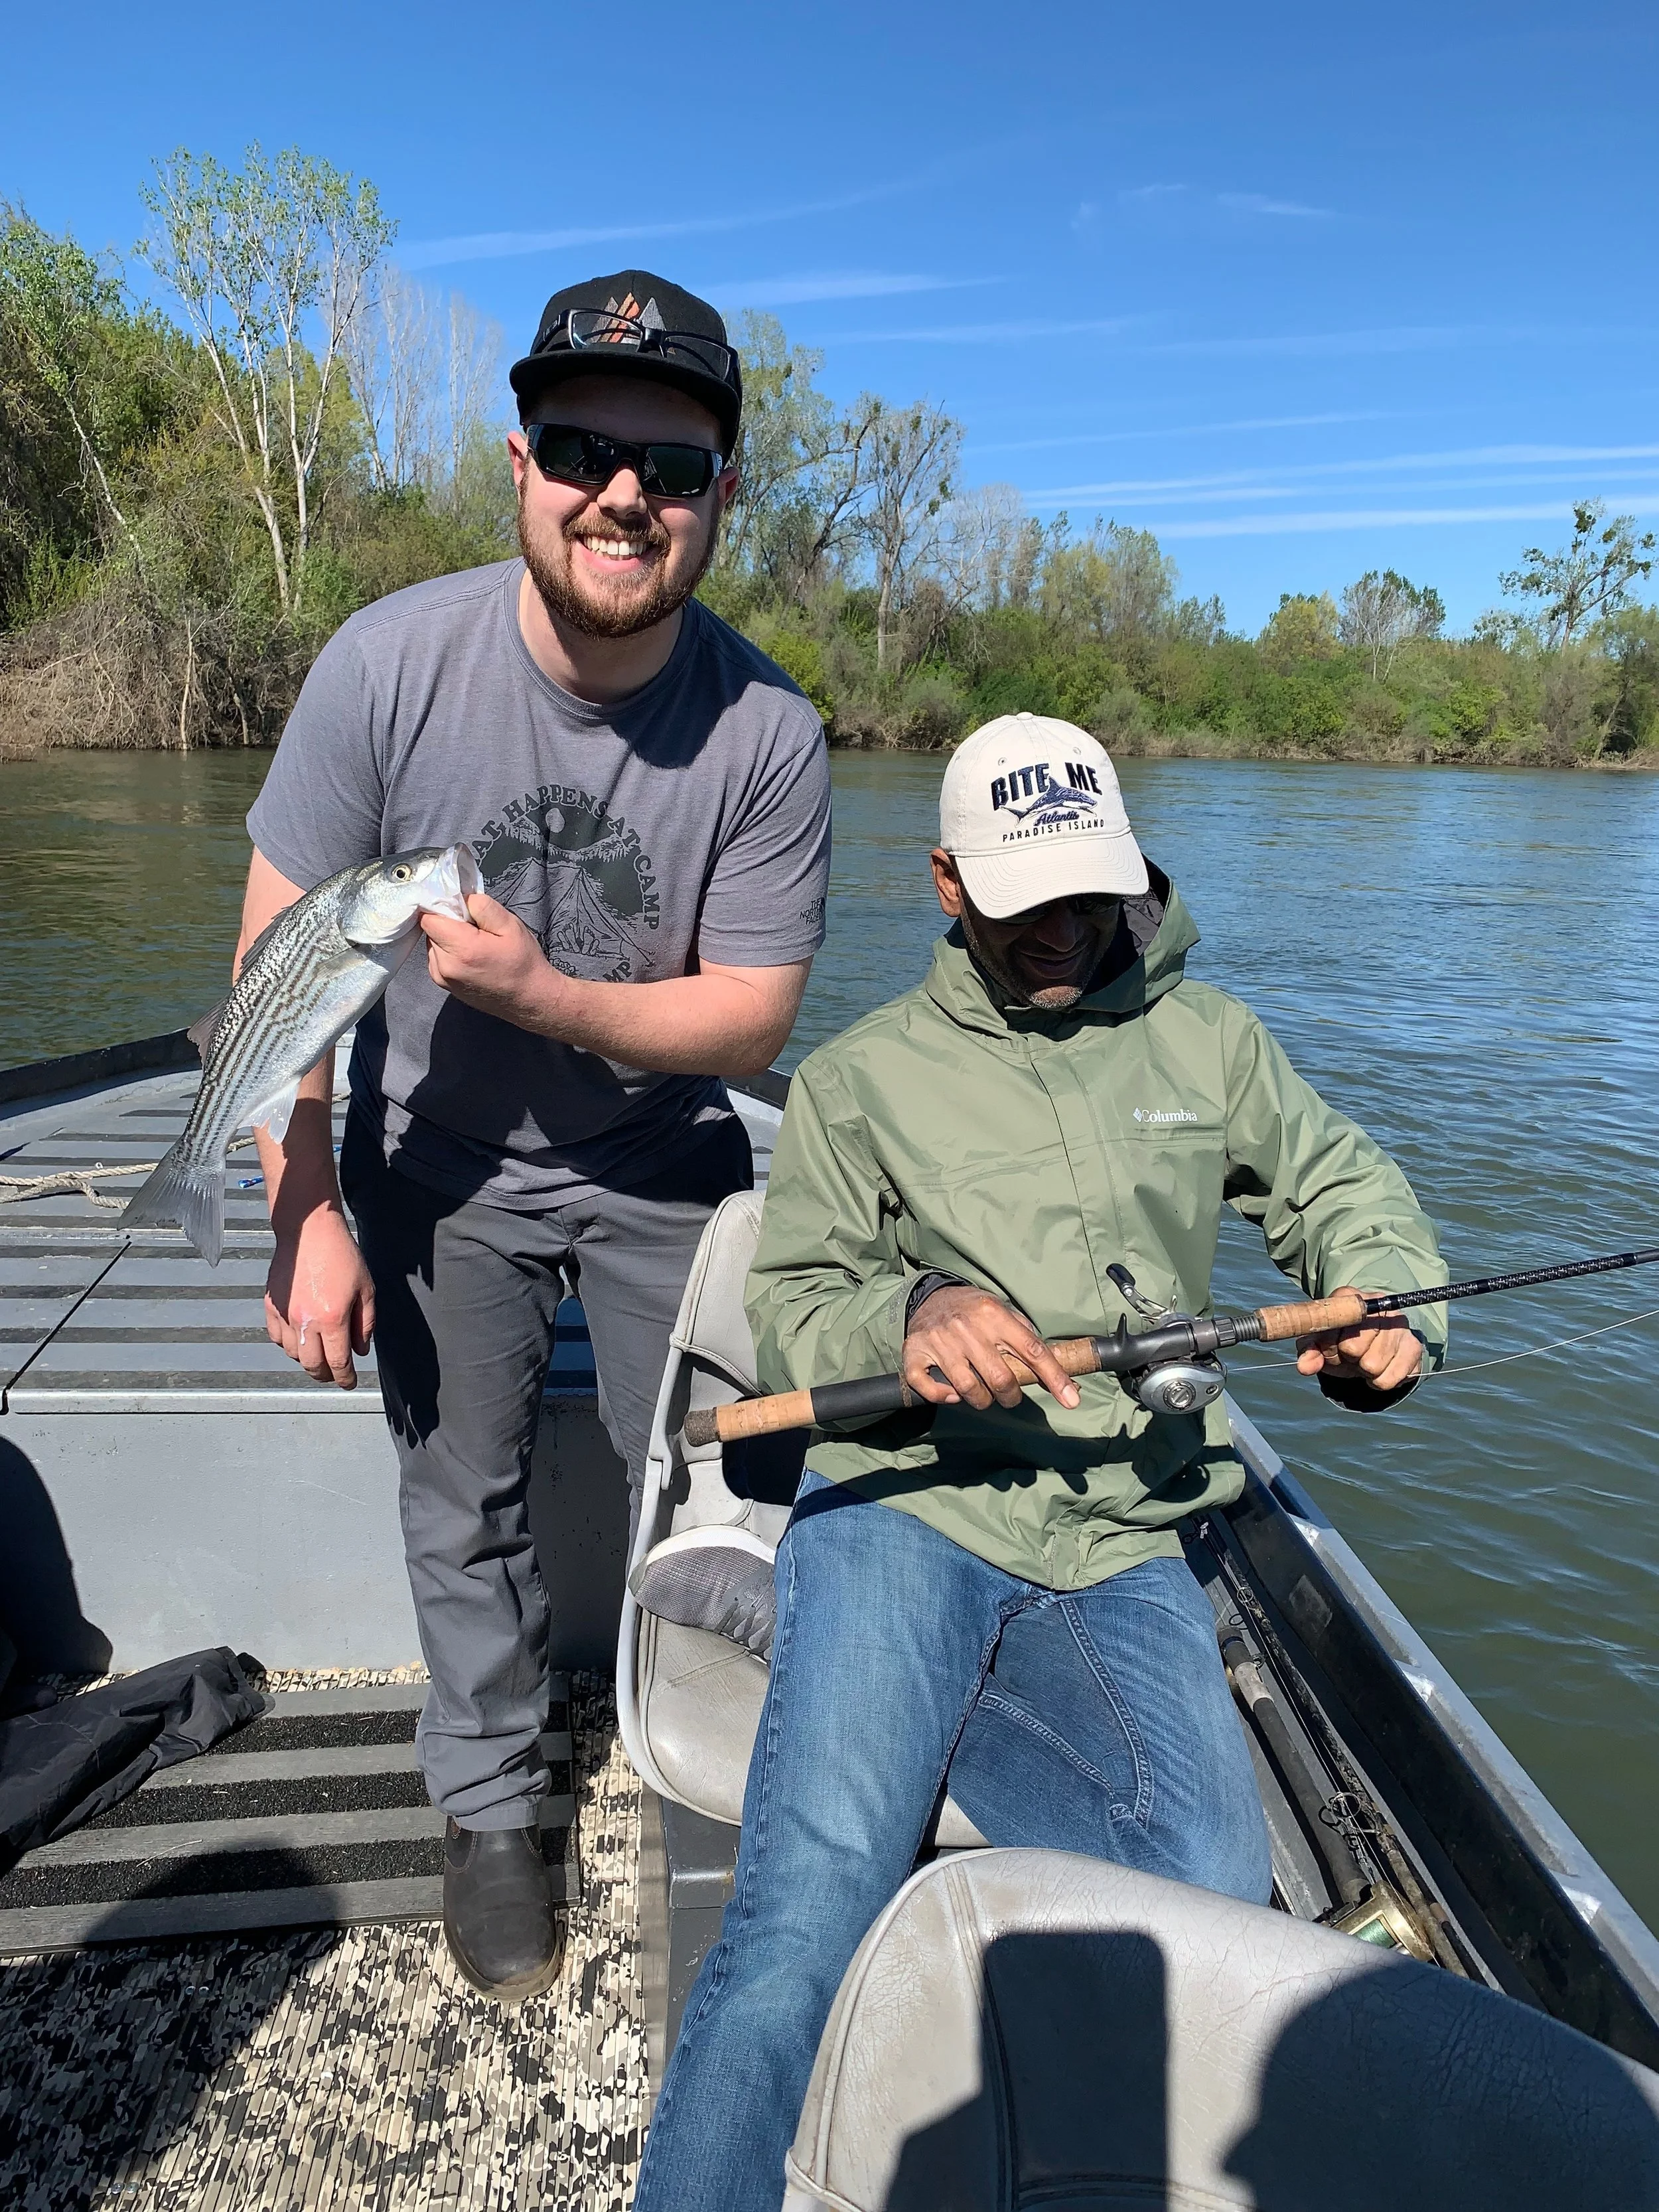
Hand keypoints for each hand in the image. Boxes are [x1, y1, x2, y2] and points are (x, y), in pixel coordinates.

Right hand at [265, 1207, 375, 1389]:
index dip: (345, 1378)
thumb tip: (360, 1351)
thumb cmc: (341, 1255)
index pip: (338, 1362)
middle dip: (325, 1375)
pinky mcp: (270, 1306)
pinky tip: (299, 1340)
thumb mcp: (367, 1289)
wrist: (308, 1231)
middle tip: (335, 1375)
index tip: (349, 1384)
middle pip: (312, 1365)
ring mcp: (284, 1315)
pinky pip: (276, 1338)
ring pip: (293, 1354)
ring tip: (319, 1355)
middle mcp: (305, 1322)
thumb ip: (365, 1324)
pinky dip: (288, 1345)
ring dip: (307, 1360)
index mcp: (333, 1319)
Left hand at [422, 892, 566, 1033]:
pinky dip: (448, 952)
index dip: (442, 907)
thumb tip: (460, 898)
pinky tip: (470, 956)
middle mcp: (445, 966)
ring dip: (447, 938)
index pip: (429, 918)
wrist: (529, 999)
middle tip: (474, 928)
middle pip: (431, 930)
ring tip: (474, 943)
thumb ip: (482, 906)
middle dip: (447, 923)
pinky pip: (436, 958)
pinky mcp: (444, 985)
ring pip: (432, 944)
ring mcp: (442, 978)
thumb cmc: (523, 962)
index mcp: (462, 949)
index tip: (462, 909)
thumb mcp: (510, 925)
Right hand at [903, 1285, 1082, 1411]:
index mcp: (994, 1314)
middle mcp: (967, 1327)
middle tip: (1009, 1396)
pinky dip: (943, 1397)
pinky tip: (952, 1394)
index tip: (1071, 1400)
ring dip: (981, 1401)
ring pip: (968, 1389)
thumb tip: (1059, 1372)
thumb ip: (1026, 1337)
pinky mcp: (915, 1353)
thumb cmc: (974, 1310)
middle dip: (1011, 1396)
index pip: (1031, 1350)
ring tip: (983, 1395)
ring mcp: (939, 1341)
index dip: (1054, 1377)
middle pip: (1001, 1378)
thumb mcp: (1003, 1311)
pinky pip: (929, 1388)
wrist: (930, 1297)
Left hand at [1295, 1287, 1423, 1392]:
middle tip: (1349, 1353)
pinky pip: (1388, 1379)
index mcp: (1351, 1297)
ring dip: (1363, 1371)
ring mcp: (1400, 1325)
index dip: (1328, 1342)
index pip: (1335, 1324)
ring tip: (1365, 1359)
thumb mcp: (1319, 1343)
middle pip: (1353, 1348)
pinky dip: (1377, 1382)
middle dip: (1346, 1358)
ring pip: (1372, 1366)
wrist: (1373, 1346)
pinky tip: (1379, 1369)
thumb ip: (1308, 1350)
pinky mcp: (1414, 1347)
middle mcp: (1379, 1306)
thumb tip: (1305, 1366)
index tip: (1328, 1345)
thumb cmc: (1341, 1341)